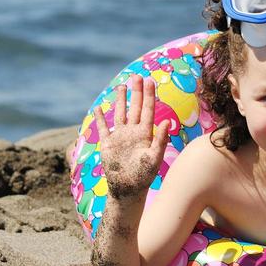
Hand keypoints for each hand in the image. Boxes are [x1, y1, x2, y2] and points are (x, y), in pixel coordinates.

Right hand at [94, 77, 171, 201]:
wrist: (127, 188)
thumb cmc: (144, 176)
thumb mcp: (154, 157)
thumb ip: (160, 140)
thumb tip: (166, 122)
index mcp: (145, 133)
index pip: (148, 110)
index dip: (149, 95)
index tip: (150, 81)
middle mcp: (133, 132)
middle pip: (135, 107)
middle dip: (137, 92)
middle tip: (137, 76)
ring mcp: (120, 137)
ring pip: (120, 113)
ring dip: (120, 100)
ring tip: (121, 86)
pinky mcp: (107, 144)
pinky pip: (103, 127)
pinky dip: (100, 118)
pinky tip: (98, 107)